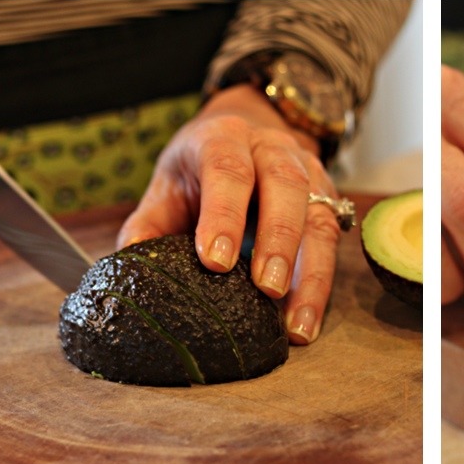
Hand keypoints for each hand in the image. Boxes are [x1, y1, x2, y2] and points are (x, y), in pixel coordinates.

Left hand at [118, 84, 342, 343]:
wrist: (245, 138)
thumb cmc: (200, 171)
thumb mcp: (169, 186)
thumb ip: (150, 223)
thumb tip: (131, 261)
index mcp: (225, 138)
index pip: (228, 169)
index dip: (224, 214)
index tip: (215, 261)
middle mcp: (274, 151)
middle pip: (285, 188)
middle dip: (278, 241)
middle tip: (267, 290)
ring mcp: (309, 176)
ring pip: (319, 220)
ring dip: (309, 276)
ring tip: (296, 326)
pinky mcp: (329, 205)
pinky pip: (331, 246)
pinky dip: (320, 287)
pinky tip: (305, 322)